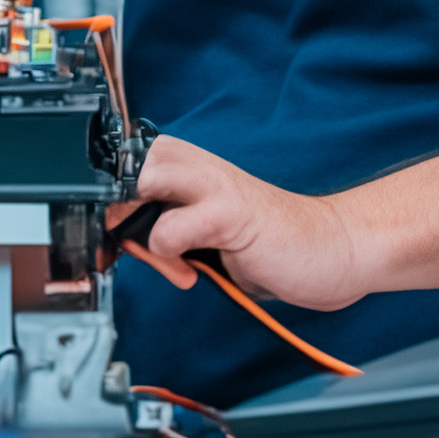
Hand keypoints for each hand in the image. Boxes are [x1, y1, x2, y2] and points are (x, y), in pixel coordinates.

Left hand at [108, 134, 372, 311]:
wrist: (331, 250)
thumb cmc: (269, 244)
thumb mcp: (204, 236)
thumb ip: (164, 230)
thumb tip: (118, 238)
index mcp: (190, 167)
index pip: (124, 166)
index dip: (107, 199)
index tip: (109, 233)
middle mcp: (198, 166)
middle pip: (122, 166)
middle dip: (112, 209)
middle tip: (127, 244)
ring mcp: (214, 185)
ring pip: (140, 184)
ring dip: (137, 230)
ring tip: (168, 258)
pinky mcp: (230, 212)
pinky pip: (171, 228)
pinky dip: (168, 254)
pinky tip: (191, 271)